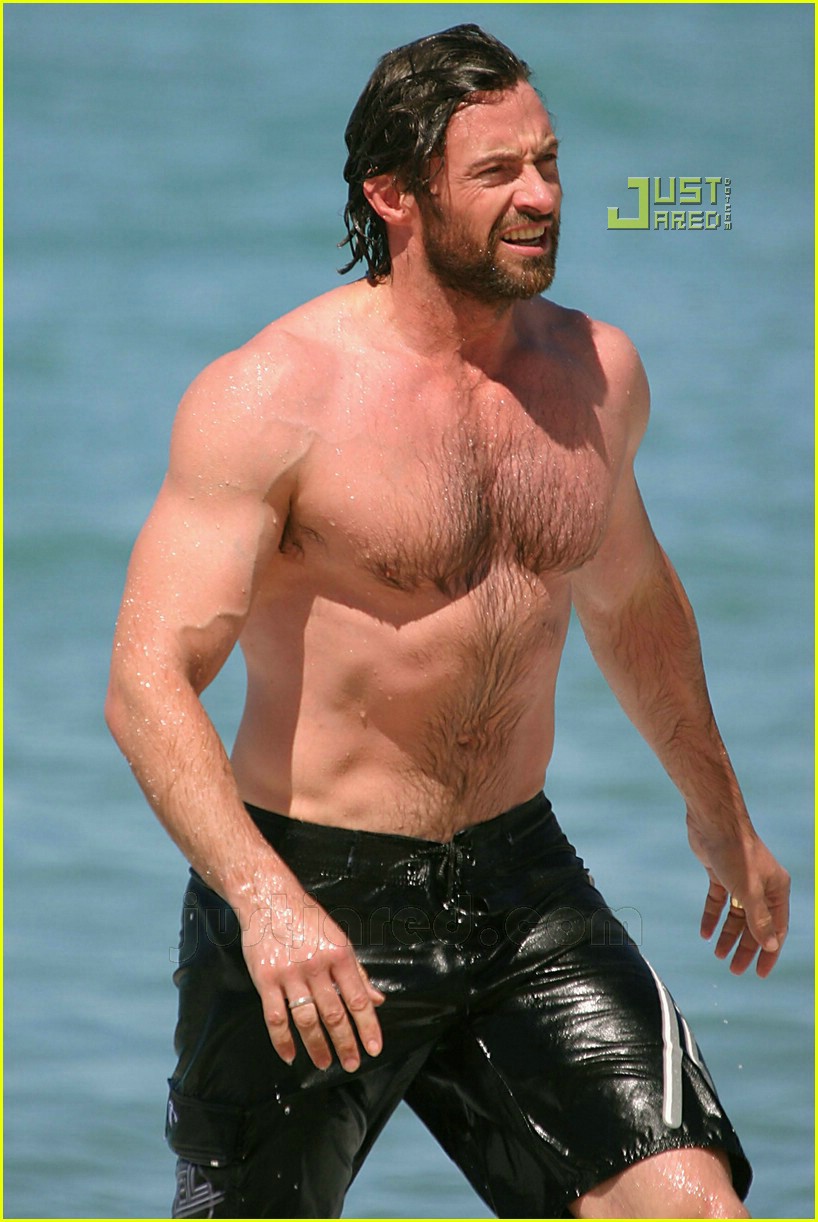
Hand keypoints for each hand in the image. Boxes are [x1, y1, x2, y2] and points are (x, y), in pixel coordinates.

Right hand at [239, 885, 384, 1071]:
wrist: (268, 898)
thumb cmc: (306, 917)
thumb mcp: (338, 937)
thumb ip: (357, 971)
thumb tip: (377, 998)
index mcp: (339, 954)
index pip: (358, 998)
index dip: (368, 1026)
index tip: (374, 1048)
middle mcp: (317, 965)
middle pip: (334, 1014)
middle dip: (346, 1043)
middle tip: (351, 1063)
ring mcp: (290, 974)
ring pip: (307, 1020)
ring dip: (317, 1047)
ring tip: (325, 1063)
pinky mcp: (266, 980)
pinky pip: (276, 1018)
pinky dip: (283, 1041)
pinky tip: (290, 1055)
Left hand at [688, 819, 789, 977]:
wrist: (713, 821)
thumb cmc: (736, 852)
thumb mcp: (748, 891)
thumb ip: (759, 919)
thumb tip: (771, 946)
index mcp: (777, 889)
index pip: (776, 929)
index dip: (768, 952)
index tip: (759, 973)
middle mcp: (762, 885)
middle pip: (754, 924)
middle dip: (745, 948)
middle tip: (734, 970)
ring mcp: (740, 879)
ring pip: (736, 914)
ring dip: (728, 935)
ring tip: (718, 955)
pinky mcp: (721, 873)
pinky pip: (718, 901)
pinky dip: (712, 916)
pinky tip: (704, 932)